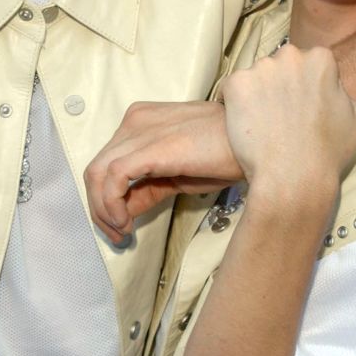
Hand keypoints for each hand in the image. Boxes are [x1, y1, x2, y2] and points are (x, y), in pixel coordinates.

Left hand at [85, 101, 240, 242]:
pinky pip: (112, 177)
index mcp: (142, 121)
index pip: (108, 163)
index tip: (119, 227)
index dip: (105, 199)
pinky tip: (126, 222)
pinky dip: (111, 204)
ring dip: (103, 210)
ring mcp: (141, 130)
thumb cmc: (228, 155)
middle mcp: (135, 121)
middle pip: (96, 169)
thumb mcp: (179, 173)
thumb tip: (124, 212)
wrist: (258, 142)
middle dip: (100, 208)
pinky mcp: (150, 147)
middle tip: (117, 235)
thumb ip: (148, 188)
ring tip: (121, 231)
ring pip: (97, 173)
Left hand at [220, 46, 355, 201]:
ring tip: (268, 129)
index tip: (306, 119)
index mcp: (321, 58)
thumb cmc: (330, 152)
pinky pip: (231, 90)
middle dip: (279, 93)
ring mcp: (261, 69)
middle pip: (278, 70)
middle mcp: (291, 55)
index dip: (302, 95)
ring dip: (257, 100)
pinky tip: (249, 129)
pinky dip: (235, 108)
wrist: (293, 179)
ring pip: (255, 80)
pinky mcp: (236, 84)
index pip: (304, 67)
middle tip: (286, 126)